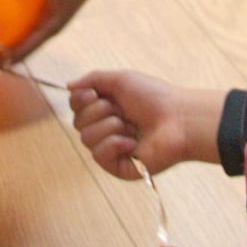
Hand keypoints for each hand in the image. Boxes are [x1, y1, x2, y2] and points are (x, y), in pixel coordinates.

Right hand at [68, 71, 225, 180]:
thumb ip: (93, 79)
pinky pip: (98, 155)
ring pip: (86, 138)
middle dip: (98, 111)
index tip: (93, 94)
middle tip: (122, 110)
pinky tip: (132, 142)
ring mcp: (112, 149)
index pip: (75, 106)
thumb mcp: (121, 79)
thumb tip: (68, 85)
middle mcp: (106, 128)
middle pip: (77, 122)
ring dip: (109, 127)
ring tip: (131, 126)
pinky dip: (114, 144)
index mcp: (106, 107)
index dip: (80, 100)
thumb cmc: (154, 97)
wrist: (179, 119)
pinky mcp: (118, 166)